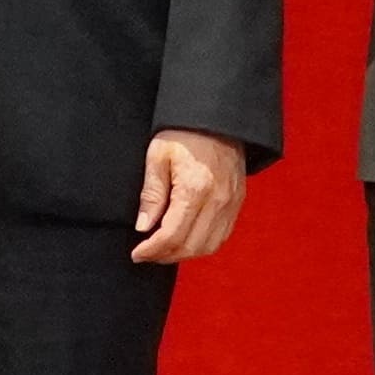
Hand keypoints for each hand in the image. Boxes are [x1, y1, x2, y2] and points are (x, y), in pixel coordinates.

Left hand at [128, 130, 250, 265]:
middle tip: (147, 254)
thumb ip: (151, 195)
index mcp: (195, 188)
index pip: (172, 234)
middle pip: (191, 246)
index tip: (137, 253)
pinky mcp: (237, 202)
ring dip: (184, 254)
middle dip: (165, 256)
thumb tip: (144, 226)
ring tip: (164, 250)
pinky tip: (186, 240)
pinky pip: (221, 236)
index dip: (152, 250)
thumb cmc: (185, 133)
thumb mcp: (158, 157)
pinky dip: (202, 245)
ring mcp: (230, 203)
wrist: (217, 118)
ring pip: (208, 247)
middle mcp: (217, 200)